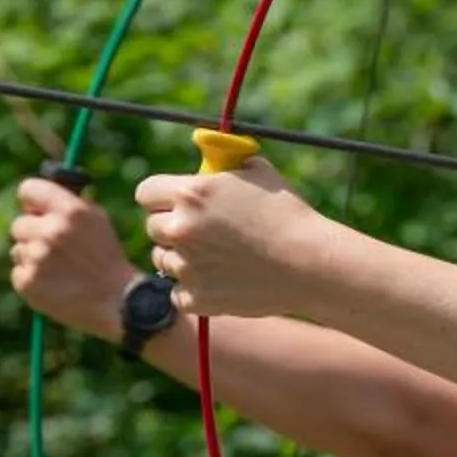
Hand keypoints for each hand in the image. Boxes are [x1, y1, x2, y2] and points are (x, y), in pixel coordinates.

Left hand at [8, 176, 139, 342]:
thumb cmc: (107, 259)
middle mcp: (51, 231)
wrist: (117, 302)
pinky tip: (55, 285)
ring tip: (60, 270)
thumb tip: (38, 199)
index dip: (31, 202)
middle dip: (33, 234)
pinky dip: (32, 279)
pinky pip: (19, 272)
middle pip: (19, 224)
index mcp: (70, 211)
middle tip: (55, 249)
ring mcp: (36, 258)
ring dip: (33, 258)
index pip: (28, 189)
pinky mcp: (27, 282)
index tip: (36, 211)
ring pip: (18, 249)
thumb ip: (68, 204)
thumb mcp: (97, 221)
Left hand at [134, 157, 330, 319]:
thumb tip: (212, 157)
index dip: (160, 196)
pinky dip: (193, 289)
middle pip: (152, 227)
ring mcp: (187, 267)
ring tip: (214, 257)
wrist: (310, 264)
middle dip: (172, 227)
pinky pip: (178, 293)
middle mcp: (181, 229)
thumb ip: (225, 164)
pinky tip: (218, 281)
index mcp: (191, 193)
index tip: (172, 203)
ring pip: (163, 261)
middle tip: (197, 232)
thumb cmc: (289, 214)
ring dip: (181, 258)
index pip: (146, 192)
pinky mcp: (197, 298)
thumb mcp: (258, 172)